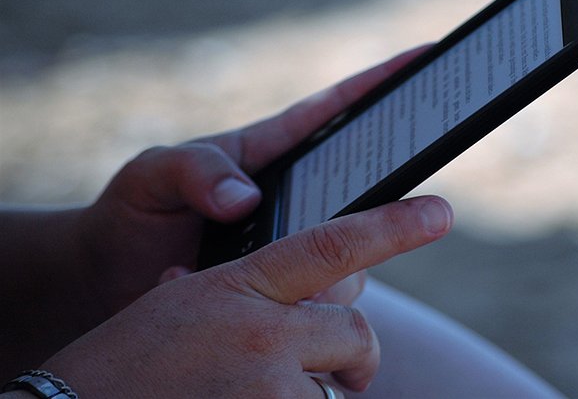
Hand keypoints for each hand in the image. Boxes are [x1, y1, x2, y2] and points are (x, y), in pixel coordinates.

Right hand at [42, 194, 453, 397]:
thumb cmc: (123, 365)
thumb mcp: (182, 307)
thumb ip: (246, 295)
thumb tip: (302, 297)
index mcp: (238, 286)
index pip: (330, 246)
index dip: (391, 227)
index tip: (439, 212)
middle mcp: (260, 333)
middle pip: (355, 331)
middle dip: (352, 354)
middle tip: (334, 368)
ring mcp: (267, 388)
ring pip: (338, 389)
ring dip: (315, 396)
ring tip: (260, 395)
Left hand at [76, 46, 430, 320]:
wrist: (109, 280)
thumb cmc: (134, 213)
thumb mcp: (153, 174)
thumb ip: (195, 171)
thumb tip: (247, 200)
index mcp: (272, 151)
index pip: (335, 109)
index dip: (381, 81)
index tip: (425, 55)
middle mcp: (298, 197)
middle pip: (365, 185)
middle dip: (393, 184)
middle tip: (425, 180)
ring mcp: (297, 243)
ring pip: (353, 251)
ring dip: (339, 264)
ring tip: (274, 274)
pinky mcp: (289, 289)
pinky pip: (319, 298)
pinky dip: (303, 304)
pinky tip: (268, 309)